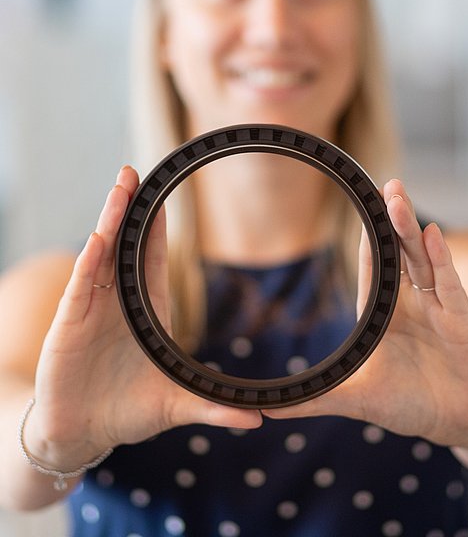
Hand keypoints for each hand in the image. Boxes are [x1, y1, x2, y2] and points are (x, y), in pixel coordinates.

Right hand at [26, 166, 261, 472]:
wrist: (82, 434)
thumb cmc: (127, 412)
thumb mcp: (176, 406)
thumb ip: (214, 408)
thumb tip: (258, 420)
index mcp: (146, 312)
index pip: (151, 258)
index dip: (155, 226)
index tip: (165, 195)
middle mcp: (117, 303)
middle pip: (124, 245)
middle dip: (129, 208)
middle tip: (135, 172)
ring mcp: (91, 310)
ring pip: (101, 255)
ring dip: (109, 220)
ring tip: (119, 186)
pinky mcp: (69, 325)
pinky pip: (80, 286)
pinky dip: (89, 260)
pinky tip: (99, 236)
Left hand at [264, 179, 467, 450]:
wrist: (463, 424)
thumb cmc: (410, 404)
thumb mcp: (355, 400)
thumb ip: (313, 400)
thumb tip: (264, 410)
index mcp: (385, 314)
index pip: (373, 266)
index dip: (368, 235)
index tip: (359, 200)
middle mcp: (412, 303)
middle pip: (400, 252)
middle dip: (391, 218)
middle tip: (386, 183)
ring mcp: (439, 307)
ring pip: (423, 259)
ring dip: (410, 228)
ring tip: (398, 196)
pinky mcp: (463, 321)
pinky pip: (450, 284)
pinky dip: (442, 259)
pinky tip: (432, 234)